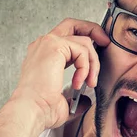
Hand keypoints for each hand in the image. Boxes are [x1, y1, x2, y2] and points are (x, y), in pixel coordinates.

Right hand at [0, 18, 109, 136]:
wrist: (31, 111)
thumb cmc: (41, 109)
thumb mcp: (63, 102)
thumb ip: (75, 96)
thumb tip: (87, 101)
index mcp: (43, 55)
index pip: (66, 36)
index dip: (85, 39)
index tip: (98, 51)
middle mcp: (43, 45)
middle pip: (72, 25)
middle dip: (93, 31)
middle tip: (105, 43)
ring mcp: (48, 43)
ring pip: (83, 42)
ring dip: (93, 63)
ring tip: (89, 83)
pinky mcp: (54, 46)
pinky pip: (82, 51)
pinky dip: (86, 67)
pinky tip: (79, 82)